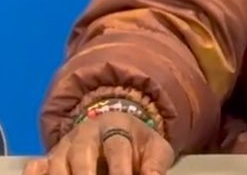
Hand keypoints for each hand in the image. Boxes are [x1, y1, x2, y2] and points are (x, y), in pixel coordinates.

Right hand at [23, 112, 172, 174]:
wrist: (118, 131)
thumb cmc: (137, 145)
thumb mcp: (155, 150)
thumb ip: (155, 166)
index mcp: (116, 125)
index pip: (116, 148)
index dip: (119, 169)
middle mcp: (86, 133)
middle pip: (82, 155)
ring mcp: (65, 147)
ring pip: (58, 165)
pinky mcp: (50, 161)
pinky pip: (41, 169)